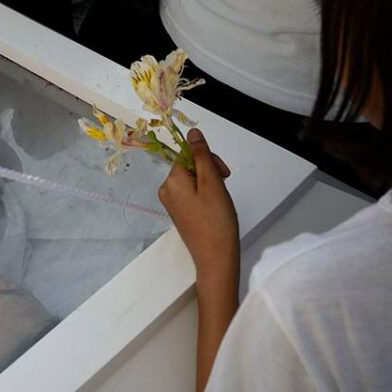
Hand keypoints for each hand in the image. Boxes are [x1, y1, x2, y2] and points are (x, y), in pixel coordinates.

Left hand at [158, 129, 239, 289]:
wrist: (216, 259)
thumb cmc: (217, 221)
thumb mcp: (212, 183)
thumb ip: (202, 155)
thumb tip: (192, 133)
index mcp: (171, 181)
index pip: (188, 154)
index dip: (208, 159)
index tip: (224, 173)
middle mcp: (167, 190)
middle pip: (190, 166)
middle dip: (210, 171)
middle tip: (225, 186)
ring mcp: (172, 203)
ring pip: (194, 180)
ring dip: (210, 184)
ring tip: (221, 201)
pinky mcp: (180, 213)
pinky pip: (193, 194)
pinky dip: (207, 195)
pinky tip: (216, 208)